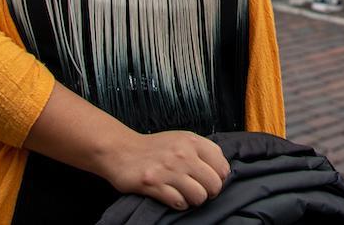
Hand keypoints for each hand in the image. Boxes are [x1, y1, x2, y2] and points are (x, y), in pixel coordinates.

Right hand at [95, 128, 228, 210]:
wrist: (121, 150)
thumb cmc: (153, 148)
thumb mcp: (180, 139)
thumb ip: (201, 151)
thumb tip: (221, 172)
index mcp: (192, 141)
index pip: (222, 166)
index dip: (219, 178)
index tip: (210, 180)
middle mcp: (183, 154)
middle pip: (214, 184)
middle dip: (209, 192)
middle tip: (198, 191)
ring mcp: (169, 170)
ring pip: (199, 196)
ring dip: (193, 200)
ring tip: (184, 194)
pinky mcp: (154, 184)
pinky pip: (179, 203)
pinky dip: (178, 204)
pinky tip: (172, 196)